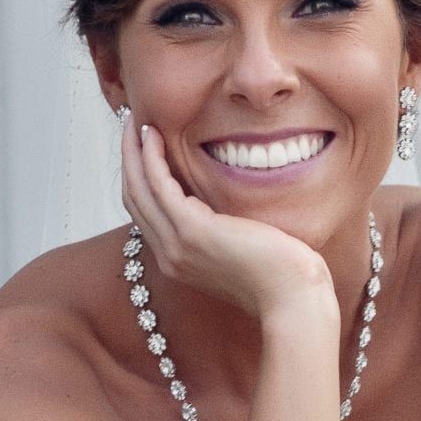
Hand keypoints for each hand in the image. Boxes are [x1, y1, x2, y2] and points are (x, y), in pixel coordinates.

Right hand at [121, 113, 336, 329]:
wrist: (292, 298)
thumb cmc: (281, 276)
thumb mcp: (243, 251)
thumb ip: (225, 232)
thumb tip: (227, 209)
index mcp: (180, 262)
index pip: (147, 215)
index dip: (139, 178)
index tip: (141, 147)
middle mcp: (171, 257)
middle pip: (134, 200)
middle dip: (128, 160)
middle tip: (129, 126)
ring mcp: (178, 246)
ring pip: (138, 190)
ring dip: (132, 152)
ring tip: (135, 122)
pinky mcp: (192, 231)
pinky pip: (159, 185)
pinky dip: (151, 157)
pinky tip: (153, 135)